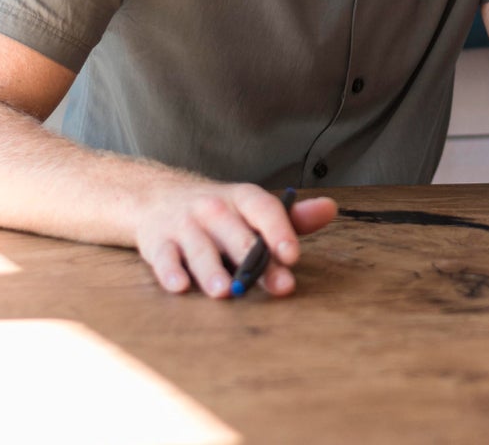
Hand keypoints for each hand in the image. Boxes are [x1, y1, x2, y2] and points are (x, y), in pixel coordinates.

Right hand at [132, 182, 338, 297]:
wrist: (158, 197)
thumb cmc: (220, 214)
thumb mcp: (254, 210)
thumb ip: (292, 217)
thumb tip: (330, 209)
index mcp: (243, 198)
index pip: (264, 209)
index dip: (279, 231)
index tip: (292, 256)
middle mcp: (213, 207)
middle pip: (235, 234)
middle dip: (253, 260)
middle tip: (272, 285)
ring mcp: (184, 224)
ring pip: (200, 248)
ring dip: (212, 270)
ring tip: (225, 292)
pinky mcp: (158, 241)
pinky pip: (163, 257)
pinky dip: (170, 271)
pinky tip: (180, 285)